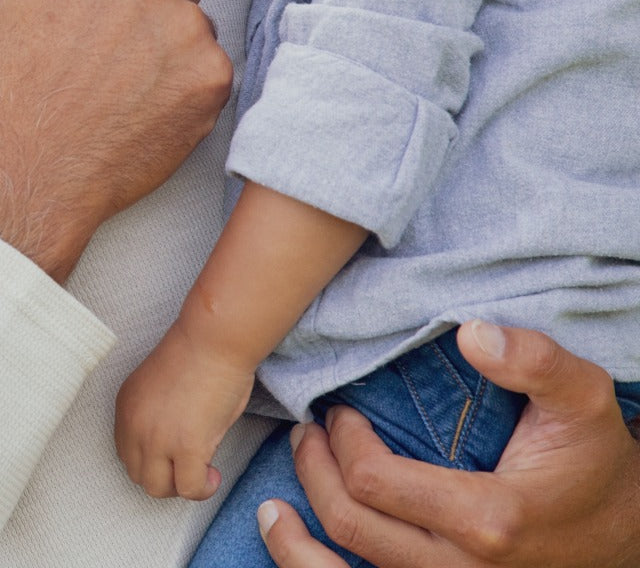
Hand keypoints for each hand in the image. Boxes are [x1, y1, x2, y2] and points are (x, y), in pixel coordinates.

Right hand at [0, 0, 232, 281]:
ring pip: (197, 26)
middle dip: (157, 5)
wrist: (30, 171)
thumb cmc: (9, 85)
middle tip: (115, 52)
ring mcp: (189, 31)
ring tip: (126, 87)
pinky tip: (147, 110)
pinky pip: (213, 70)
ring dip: (175, 47)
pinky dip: (189, 88)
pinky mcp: (212, 81)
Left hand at [115, 323, 252, 500]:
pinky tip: (213, 474)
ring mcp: (157, 437)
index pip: (126, 453)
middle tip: (188, 464)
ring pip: (157, 488)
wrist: (214, 339)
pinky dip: (202, 488)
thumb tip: (171, 450)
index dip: (152, 460)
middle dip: (165, 476)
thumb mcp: (159, 388)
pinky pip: (188, 489)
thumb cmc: (197, 353)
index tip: (173, 456)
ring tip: (201, 470)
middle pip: (137, 474)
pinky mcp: (186, 447)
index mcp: (126, 405)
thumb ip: (155, 418)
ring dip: (180, 485)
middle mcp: (134, 423)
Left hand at [258, 321, 639, 567]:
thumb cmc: (594, 459)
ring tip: (275, 507)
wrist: (626, 529)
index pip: (374, 482)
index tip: (341, 410)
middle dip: (316, 471)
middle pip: (351, 525)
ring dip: (299, 542)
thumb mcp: (582, 397)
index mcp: (488, 518)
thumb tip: (471, 334)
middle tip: (310, 433)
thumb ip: (534, 360)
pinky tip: (297, 552)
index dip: (343, 441)